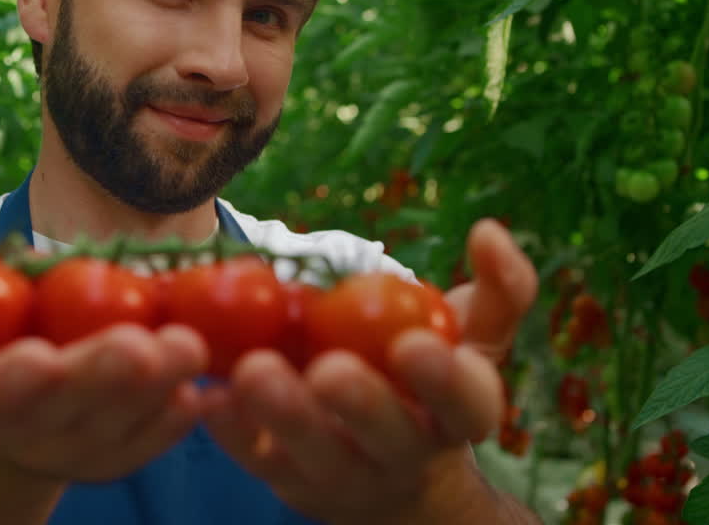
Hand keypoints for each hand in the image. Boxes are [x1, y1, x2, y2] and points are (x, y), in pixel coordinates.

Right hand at [0, 263, 208, 483]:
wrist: (10, 418)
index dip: (14, 382)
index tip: (39, 358)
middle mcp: (26, 437)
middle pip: (70, 409)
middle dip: (105, 377)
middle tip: (141, 344)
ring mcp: (79, 452)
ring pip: (124, 423)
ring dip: (160, 386)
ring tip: (192, 346)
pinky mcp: (124, 454)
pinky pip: (157, 438)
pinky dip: (186, 415)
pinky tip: (216, 389)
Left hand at [202, 218, 537, 523]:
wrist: (394, 477)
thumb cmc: (431, 383)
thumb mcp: (475, 340)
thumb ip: (500, 287)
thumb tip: (489, 230)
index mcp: (459, 415)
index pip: (466, 405)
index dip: (446, 381)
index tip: (416, 345)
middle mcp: (406, 452)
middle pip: (388, 438)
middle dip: (361, 405)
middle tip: (329, 370)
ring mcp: (345, 474)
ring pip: (316, 455)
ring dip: (283, 416)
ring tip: (253, 372)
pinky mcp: (290, 480)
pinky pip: (259, 459)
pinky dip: (232, 430)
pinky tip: (208, 393)